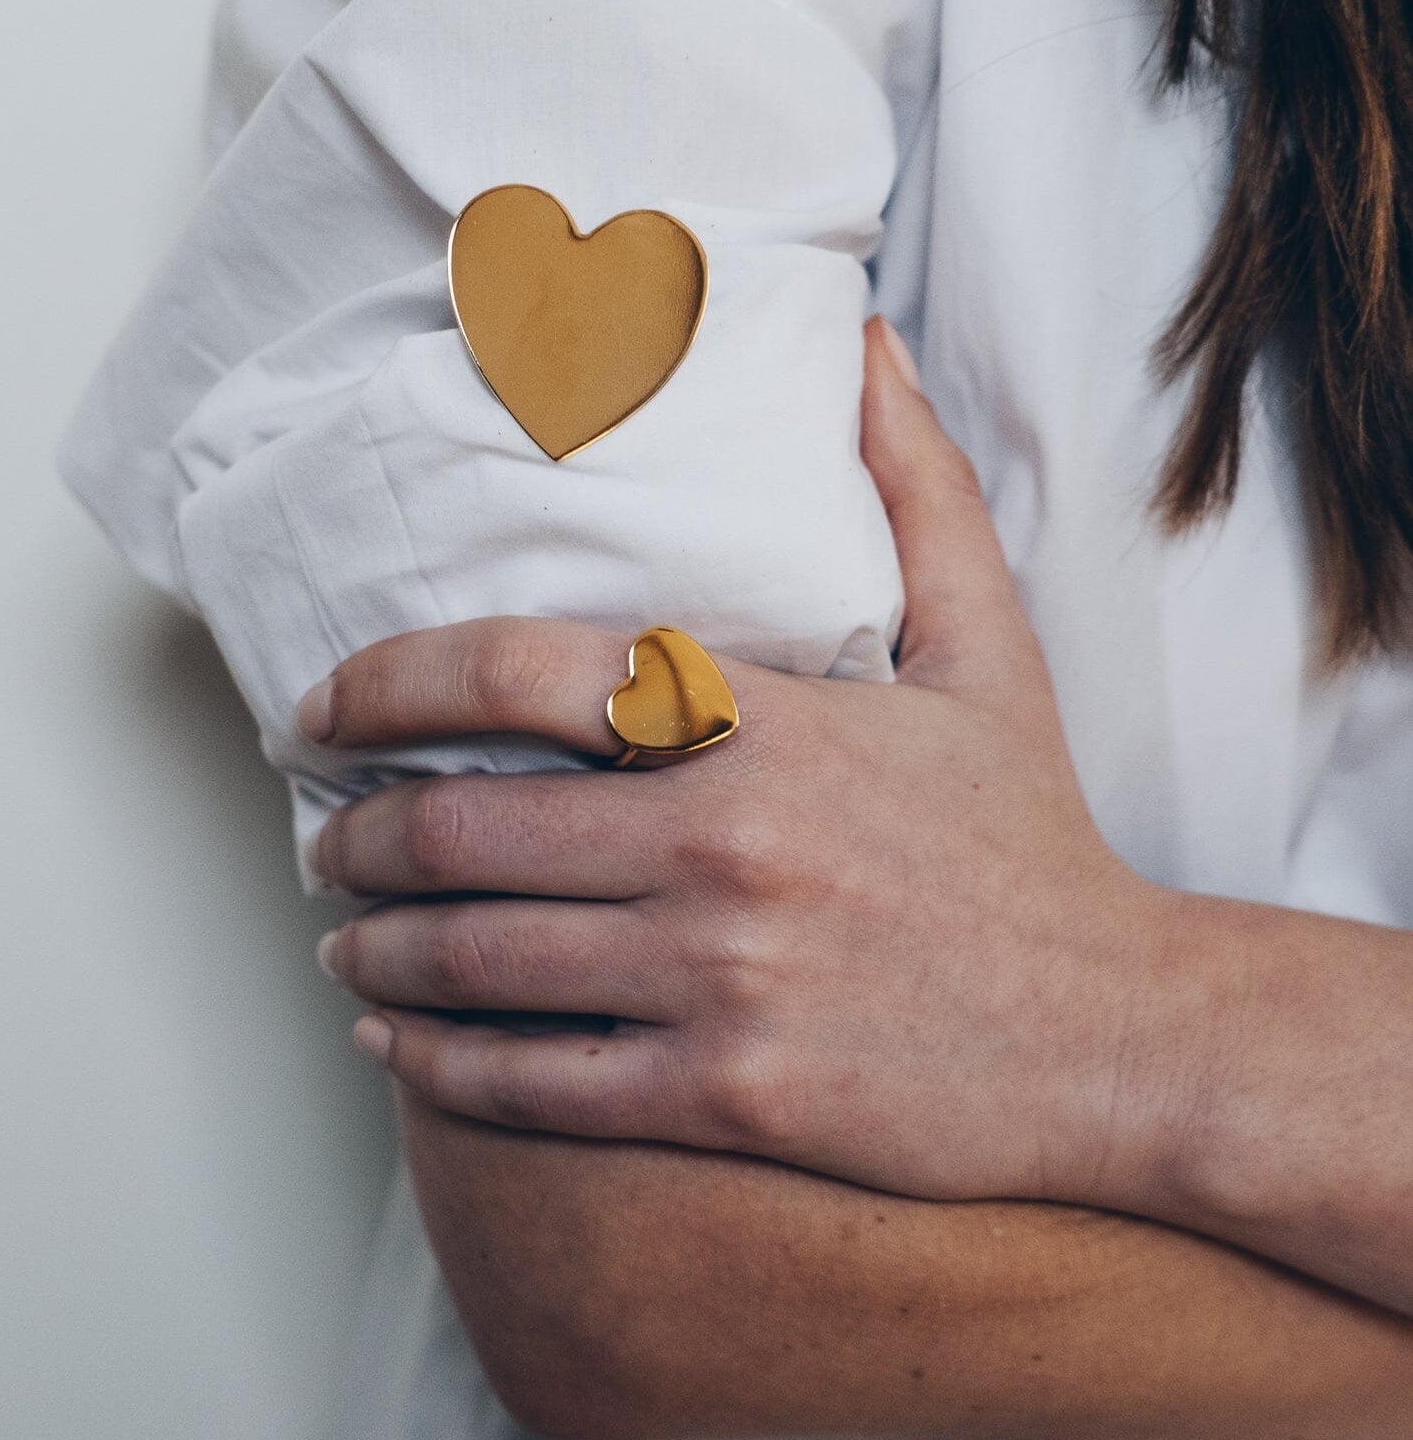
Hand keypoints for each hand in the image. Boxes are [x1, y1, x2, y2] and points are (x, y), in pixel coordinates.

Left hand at [302, 318, 1180, 1208]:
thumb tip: (866, 343)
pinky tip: (394, 1040)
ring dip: (373, 944)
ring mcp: (715, 983)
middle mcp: (722, 848)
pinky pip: (528, 1085)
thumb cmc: (1035, 843)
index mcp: (765, 725)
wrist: (1118, 1038)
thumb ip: (916, 485)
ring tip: (341, 935)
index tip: (324, 707)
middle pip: (460, 828)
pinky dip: (433, 1060)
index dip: (386, 682)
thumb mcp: (992, 647)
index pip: (516, 673)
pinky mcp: (722, 1097)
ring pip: (473, 958)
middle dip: (353, 835)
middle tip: (322, 839)